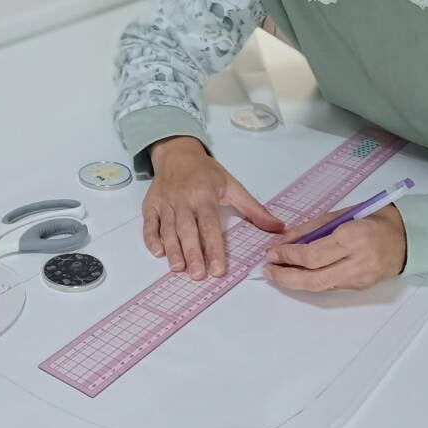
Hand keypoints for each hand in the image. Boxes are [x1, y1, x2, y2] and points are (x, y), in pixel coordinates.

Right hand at [144, 136, 283, 279]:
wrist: (176, 152)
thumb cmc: (205, 172)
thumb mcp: (232, 185)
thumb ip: (254, 209)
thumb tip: (278, 227)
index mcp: (205, 196)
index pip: (210, 226)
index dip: (214, 249)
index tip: (218, 269)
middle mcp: (184, 201)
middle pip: (188, 231)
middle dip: (192, 254)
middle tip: (197, 275)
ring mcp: (165, 203)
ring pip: (168, 230)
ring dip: (172, 250)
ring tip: (178, 269)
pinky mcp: (151, 205)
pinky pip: (149, 223)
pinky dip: (151, 238)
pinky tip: (157, 252)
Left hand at [262, 204, 406, 291]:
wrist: (408, 238)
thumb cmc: (374, 219)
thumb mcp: (342, 214)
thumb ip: (311, 228)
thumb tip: (283, 240)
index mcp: (352, 238)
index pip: (313, 255)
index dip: (289, 256)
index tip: (272, 252)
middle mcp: (357, 262)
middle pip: (313, 279)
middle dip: (285, 277)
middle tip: (267, 271)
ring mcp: (359, 278)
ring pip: (319, 286)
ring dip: (294, 282)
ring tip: (276, 274)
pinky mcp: (360, 287)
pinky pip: (329, 285)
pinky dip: (310, 281)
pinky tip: (297, 274)